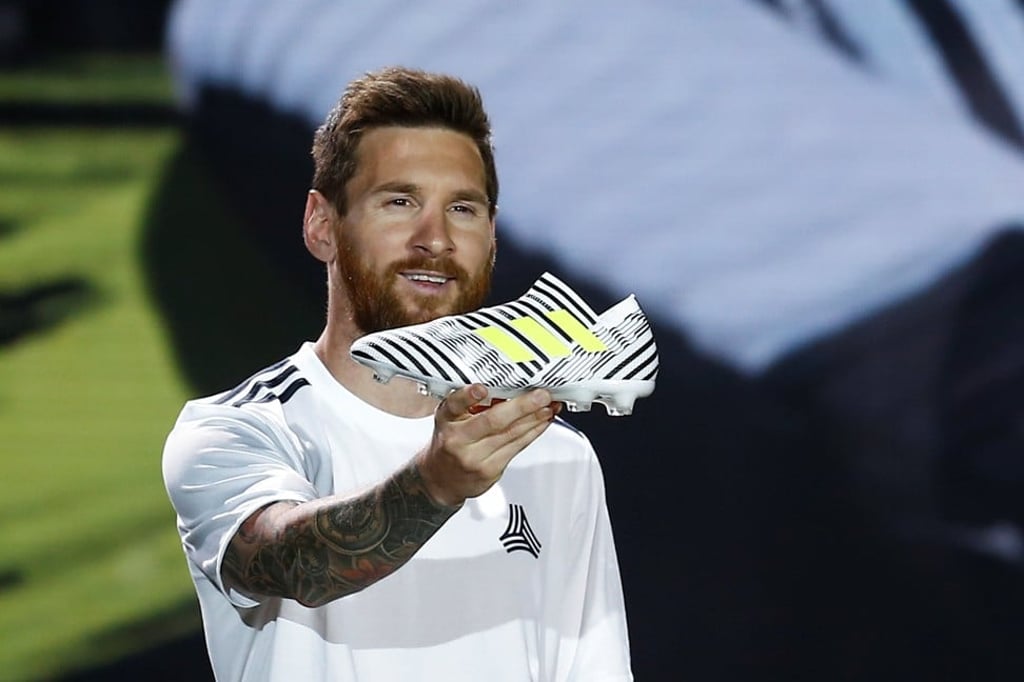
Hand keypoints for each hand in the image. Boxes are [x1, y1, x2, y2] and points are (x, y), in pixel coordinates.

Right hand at [416, 384, 559, 506]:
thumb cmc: (451, 441)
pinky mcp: (490, 470)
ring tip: (549, 405)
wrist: (441, 479)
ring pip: (511, 434)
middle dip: (522, 407)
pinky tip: (543, 421)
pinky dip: (534, 432)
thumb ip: (473, 404)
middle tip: (541, 395)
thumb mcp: (451, 419)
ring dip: (535, 418)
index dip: (467, 396)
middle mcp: (458, 438)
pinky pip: (517, 447)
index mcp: (446, 419)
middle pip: (492, 421)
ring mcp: (474, 457)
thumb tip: (511, 386)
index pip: (454, 405)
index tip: (481, 389)